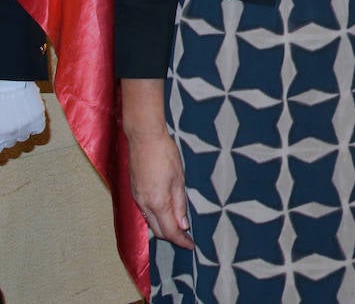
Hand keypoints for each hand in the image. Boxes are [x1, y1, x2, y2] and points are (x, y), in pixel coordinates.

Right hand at [127, 128, 192, 248]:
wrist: (144, 138)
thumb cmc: (165, 154)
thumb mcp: (179, 178)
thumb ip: (180, 203)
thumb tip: (183, 225)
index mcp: (157, 202)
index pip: (169, 231)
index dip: (181, 241)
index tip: (191, 245)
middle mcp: (144, 204)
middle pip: (158, 230)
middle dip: (172, 237)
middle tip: (187, 238)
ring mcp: (137, 199)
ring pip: (150, 222)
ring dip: (164, 228)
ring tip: (179, 228)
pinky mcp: (134, 192)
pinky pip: (145, 212)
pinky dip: (156, 218)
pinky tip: (166, 213)